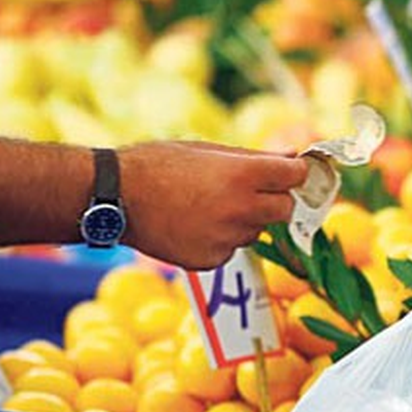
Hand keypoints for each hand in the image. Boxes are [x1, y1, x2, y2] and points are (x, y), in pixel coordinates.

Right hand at [119, 142, 307, 269]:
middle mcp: (241, 210)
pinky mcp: (211, 260)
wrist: (115, 197)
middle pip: (285, 209)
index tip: (288, 172)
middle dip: (275, 199)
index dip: (294, 172)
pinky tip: (193, 225)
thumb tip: (294, 156)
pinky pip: (231, 248)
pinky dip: (221, 239)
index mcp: (244, 175)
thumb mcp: (209, 151)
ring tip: (207, 206)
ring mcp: (227, 239)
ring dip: (244, 220)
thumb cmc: (160, 164)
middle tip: (249, 191)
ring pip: (256, 230)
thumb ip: (255, 158)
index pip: (296, 176)